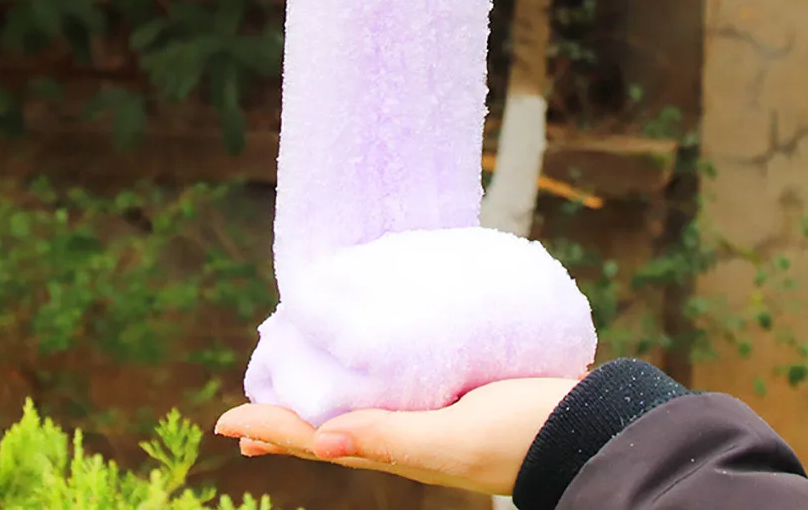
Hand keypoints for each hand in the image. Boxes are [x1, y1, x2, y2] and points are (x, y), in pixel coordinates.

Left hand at [214, 377, 578, 495]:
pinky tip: (377, 359)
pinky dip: (373, 373)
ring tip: (301, 385)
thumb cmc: (518, 434)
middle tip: (251, 413)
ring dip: (327, 396)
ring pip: (365, 403)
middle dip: (290, 419)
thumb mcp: (452, 441)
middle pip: (334, 425)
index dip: (273, 429)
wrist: (581, 425)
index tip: (226, 422)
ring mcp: (432, 412)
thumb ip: (392, 437)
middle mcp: (408, 432)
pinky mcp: (456, 389)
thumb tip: (321, 439)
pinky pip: (402, 381)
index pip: (320, 438)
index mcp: (399, 446)